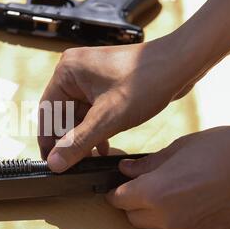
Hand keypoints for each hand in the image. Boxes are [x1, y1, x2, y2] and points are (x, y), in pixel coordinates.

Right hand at [39, 35, 194, 171]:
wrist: (181, 64)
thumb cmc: (147, 80)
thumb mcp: (108, 118)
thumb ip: (78, 142)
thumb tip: (55, 162)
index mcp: (67, 72)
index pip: (48, 112)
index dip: (48, 139)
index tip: (50, 162)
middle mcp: (75, 72)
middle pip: (62, 114)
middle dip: (69, 139)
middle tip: (72, 164)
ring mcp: (90, 78)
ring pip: (78, 115)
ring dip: (83, 137)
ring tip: (89, 159)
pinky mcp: (105, 85)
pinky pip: (92, 111)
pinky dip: (96, 129)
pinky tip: (103, 147)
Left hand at [106, 126, 229, 228]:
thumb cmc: (222, 150)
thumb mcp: (177, 149)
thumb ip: (147, 164)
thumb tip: (125, 169)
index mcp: (155, 192)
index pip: (119, 200)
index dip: (114, 193)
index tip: (115, 188)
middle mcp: (168, 216)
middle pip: (134, 218)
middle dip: (130, 204)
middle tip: (139, 187)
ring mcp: (188, 228)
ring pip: (156, 226)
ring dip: (152, 213)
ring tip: (166, 190)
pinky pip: (180, 228)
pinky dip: (176, 217)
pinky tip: (188, 199)